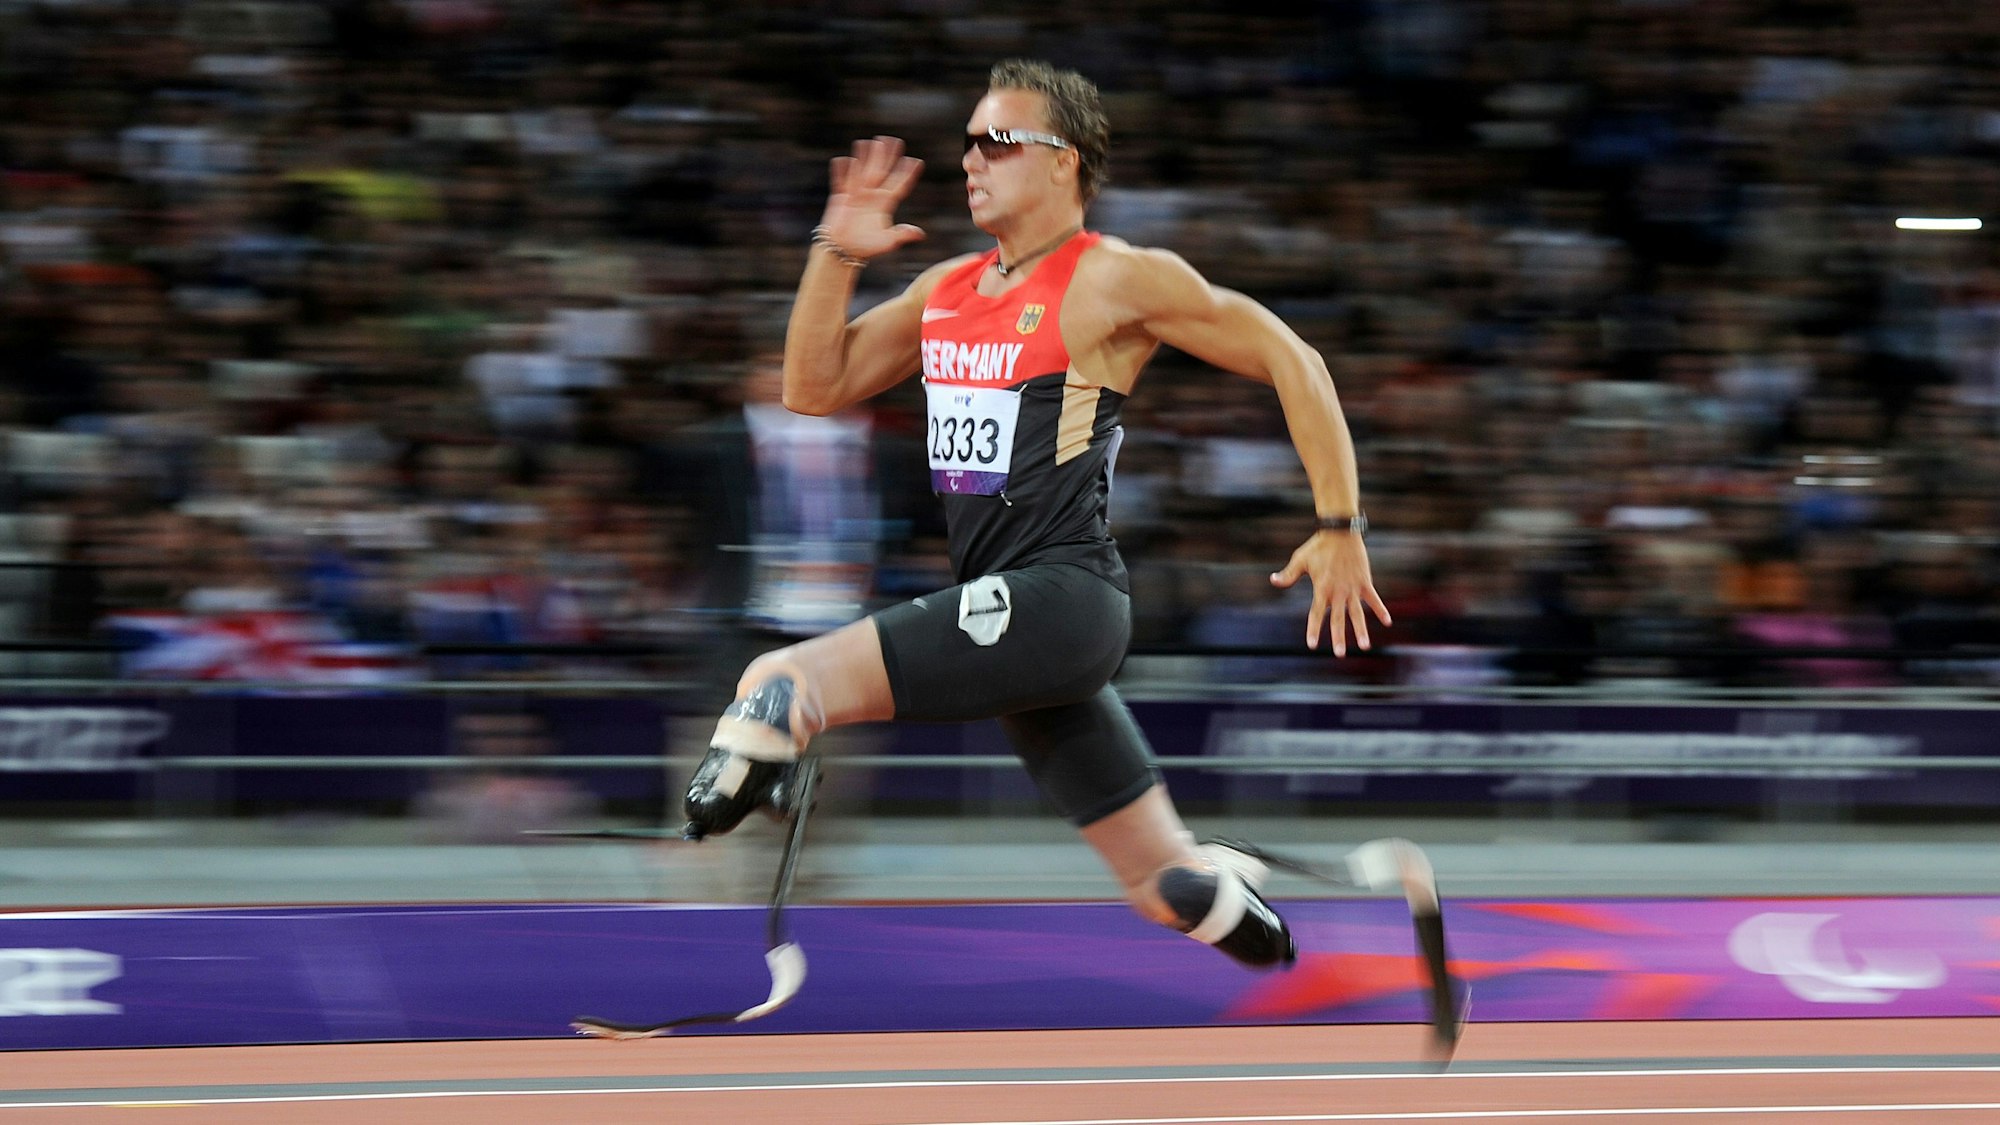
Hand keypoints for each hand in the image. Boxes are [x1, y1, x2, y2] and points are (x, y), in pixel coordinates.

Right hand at [821, 136, 925, 260]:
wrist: (843, 250)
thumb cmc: (866, 247)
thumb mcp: (887, 242)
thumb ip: (902, 235)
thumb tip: (920, 234)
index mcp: (885, 204)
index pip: (898, 185)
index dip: (906, 174)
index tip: (916, 162)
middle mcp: (871, 196)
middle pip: (882, 172)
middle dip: (888, 156)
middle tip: (894, 140)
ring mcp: (856, 195)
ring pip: (862, 171)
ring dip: (865, 157)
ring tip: (869, 142)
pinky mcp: (841, 198)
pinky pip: (841, 181)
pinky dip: (841, 172)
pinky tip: (844, 160)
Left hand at [1269, 531, 1392, 655]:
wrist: (1341, 532)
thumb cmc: (1318, 546)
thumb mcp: (1300, 560)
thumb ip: (1288, 575)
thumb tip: (1273, 580)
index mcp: (1322, 588)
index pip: (1316, 613)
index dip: (1314, 629)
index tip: (1312, 645)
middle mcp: (1338, 591)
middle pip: (1338, 619)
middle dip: (1339, 637)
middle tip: (1340, 654)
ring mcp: (1353, 588)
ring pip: (1358, 613)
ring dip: (1361, 630)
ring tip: (1364, 646)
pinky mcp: (1364, 581)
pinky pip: (1374, 599)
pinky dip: (1380, 609)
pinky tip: (1387, 622)